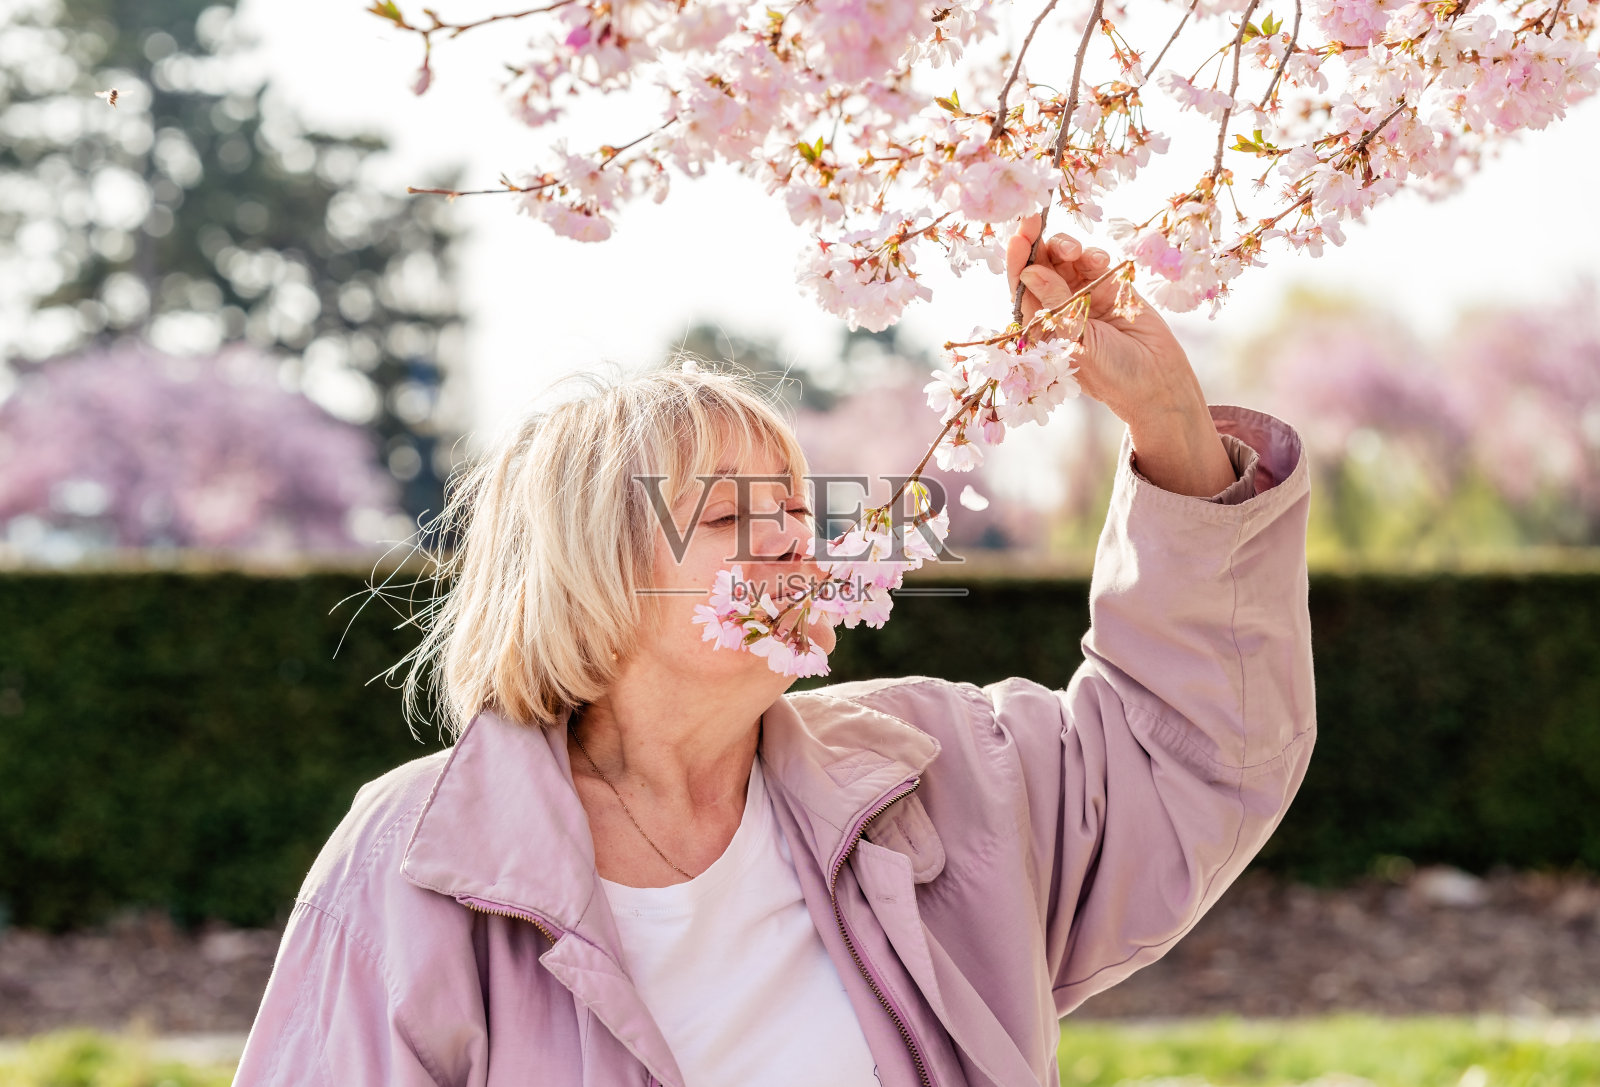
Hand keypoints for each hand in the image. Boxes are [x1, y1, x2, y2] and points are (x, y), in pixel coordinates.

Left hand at [1005, 213, 1236, 498]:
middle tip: (1038, 221)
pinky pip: (1095, 261)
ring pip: (1066, 258)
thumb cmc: (1109, 372)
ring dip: (1066, 247)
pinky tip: (1100, 261)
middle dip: (1038, 242)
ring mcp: (1083, 294)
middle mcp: (1057, 306)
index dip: (1017, 258)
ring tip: (1075, 251)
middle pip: (1040, 265)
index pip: (1021, 286)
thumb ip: (1055, 304)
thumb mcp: (1076, 340)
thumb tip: (1028, 271)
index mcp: (1039, 323)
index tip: (1018, 234)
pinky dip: (1094, 255)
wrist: (1155, 380)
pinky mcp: (1109, 286)